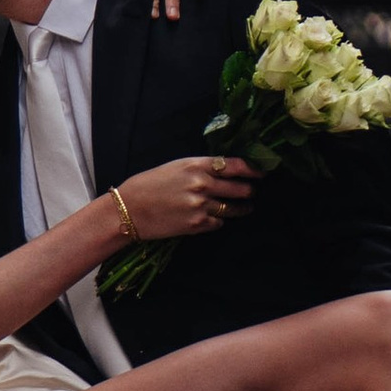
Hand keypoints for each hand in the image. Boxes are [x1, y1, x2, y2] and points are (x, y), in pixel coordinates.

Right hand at [113, 151, 255, 240]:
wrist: (129, 209)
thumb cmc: (149, 184)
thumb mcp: (177, 166)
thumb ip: (202, 168)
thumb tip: (225, 171)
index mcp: (197, 165)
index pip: (235, 165)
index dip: (253, 170)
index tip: (261, 173)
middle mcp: (202, 184)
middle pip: (240, 188)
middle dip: (249, 190)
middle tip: (252, 192)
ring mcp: (201, 206)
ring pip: (233, 208)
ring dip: (241, 208)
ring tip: (245, 208)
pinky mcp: (197, 225)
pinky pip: (218, 223)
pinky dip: (219, 221)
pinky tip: (215, 218)